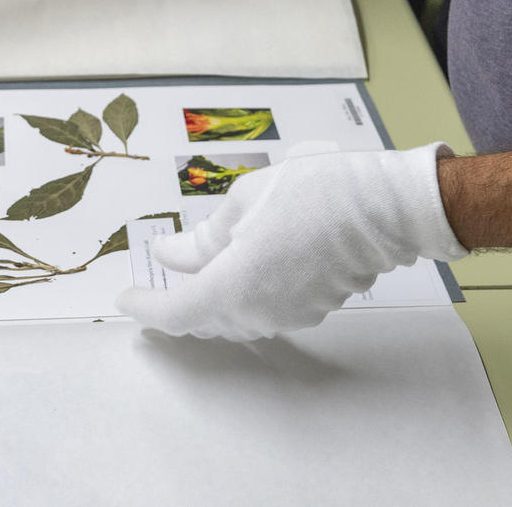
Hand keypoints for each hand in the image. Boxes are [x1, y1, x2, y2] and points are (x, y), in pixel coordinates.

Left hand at [116, 144, 465, 339]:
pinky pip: (265, 309)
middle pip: (205, 318)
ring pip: (235, 316)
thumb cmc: (316, 192)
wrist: (385, 206)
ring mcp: (290, 314)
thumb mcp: (245, 199)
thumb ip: (202, 238)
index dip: (146, 307)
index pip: (176, 312)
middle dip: (177, 301)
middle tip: (156, 280)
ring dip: (211, 297)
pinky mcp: (314, 307)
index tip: (126, 297)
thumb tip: (171, 255)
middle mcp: (260, 311)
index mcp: (235, 285)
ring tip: (196, 268)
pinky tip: (243, 266)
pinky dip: (244, 294)